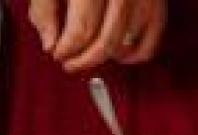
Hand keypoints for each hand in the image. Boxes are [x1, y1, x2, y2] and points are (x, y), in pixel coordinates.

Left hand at [28, 0, 166, 71]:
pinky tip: (119, 53)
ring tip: (90, 54)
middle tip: (70, 62)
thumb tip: (50, 41)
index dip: (67, 48)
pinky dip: (137, 52)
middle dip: (85, 59)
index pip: (82, 28)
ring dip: (107, 56)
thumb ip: (44, 8)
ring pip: (130, 41)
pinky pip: (153, 35)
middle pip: (107, 40)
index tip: (56, 53)